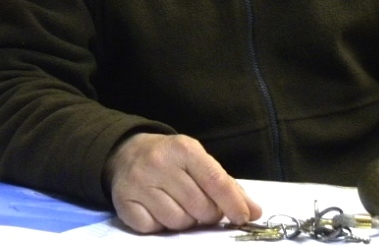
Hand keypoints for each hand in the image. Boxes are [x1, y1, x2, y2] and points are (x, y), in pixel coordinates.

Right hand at [104, 133, 261, 232]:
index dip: (233, 203)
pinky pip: (154, 229)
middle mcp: (159, 163)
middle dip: (207, 214)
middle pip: (200, 207)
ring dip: (184, 221)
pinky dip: (160, 226)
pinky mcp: (124, 203)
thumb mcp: (197, 160)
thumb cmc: (171, 159)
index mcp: (183, 148)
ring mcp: (139, 183)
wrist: (126, 152)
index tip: (244, 217)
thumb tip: (254, 211)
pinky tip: (158, 210)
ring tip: (179, 206)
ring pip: (178, 222)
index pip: (215, 181)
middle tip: (201, 206)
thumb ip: (226, 185)